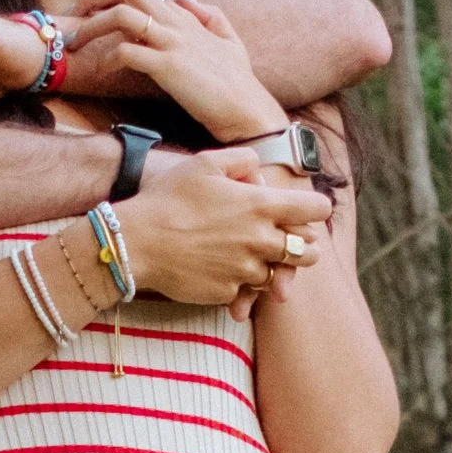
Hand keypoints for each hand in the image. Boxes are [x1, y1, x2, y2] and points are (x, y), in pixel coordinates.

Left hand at [63, 0, 288, 139]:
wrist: (249, 111)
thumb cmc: (239, 83)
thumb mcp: (231, 41)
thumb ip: (210, 15)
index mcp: (186, 17)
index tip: (91, 10)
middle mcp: (177, 23)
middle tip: (74, 14)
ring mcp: (173, 43)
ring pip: (121, 16)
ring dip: (91, 26)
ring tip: (74, 45)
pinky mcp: (168, 67)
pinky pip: (127, 52)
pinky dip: (107, 59)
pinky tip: (100, 72)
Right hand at [117, 151, 327, 311]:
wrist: (135, 243)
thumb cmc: (167, 199)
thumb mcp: (204, 163)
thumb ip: (241, 160)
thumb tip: (259, 171)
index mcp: (260, 206)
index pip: (316, 210)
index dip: (316, 209)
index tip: (306, 210)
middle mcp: (260, 241)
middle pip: (309, 252)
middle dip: (304, 246)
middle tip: (288, 241)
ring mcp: (245, 271)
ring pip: (278, 275)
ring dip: (271, 267)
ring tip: (250, 257)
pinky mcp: (228, 292)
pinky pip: (246, 291)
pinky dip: (240, 284)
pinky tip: (221, 271)